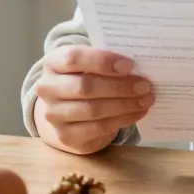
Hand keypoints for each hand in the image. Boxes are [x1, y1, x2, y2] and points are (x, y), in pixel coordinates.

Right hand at [33, 46, 154, 154]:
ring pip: (93, 110)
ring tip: (146, 99)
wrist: (65, 110)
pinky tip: (138, 112)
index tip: (129, 65)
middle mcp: (47, 88)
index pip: (74, 58)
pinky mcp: (66, 135)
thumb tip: (138, 66)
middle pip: (85, 87)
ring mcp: (54, 114)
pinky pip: (98, 128)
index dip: (102, 61)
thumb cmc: (83, 78)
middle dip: (120, 86)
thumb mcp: (88, 64)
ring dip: (124, 105)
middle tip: (145, 85)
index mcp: (53, 62)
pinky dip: (122, 120)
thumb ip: (105, 61)